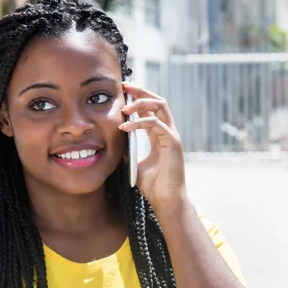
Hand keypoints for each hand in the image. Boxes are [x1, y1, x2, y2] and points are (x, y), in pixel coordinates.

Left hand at [118, 82, 186, 210]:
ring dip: (141, 103)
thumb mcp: (134, 164)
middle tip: (124, 87)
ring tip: (124, 107)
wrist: (166, 200)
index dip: (138, 98)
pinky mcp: (173, 142)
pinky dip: (139, 123)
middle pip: (158, 101)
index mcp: (160, 135)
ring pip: (160, 107)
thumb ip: (128, 151)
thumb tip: (114, 143)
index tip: (123, 92)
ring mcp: (172, 136)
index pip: (151, 109)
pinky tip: (125, 127)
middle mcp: (168, 132)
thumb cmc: (153, 185)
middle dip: (141, 92)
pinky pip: (156, 124)